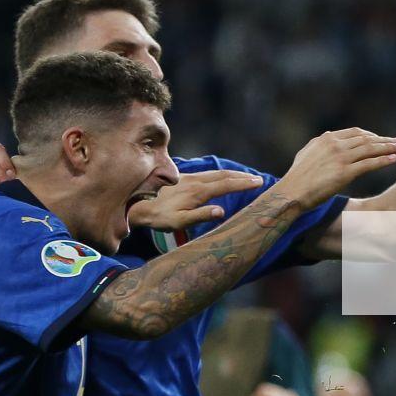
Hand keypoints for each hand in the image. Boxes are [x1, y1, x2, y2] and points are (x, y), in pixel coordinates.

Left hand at [128, 169, 262, 232]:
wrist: (136, 203)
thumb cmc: (159, 217)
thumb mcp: (179, 222)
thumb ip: (201, 216)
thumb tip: (221, 211)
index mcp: (198, 191)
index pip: (226, 185)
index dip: (244, 184)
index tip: (258, 182)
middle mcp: (196, 181)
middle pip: (224, 175)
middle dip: (242, 177)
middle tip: (258, 179)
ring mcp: (189, 177)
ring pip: (216, 173)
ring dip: (233, 174)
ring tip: (245, 176)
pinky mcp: (183, 177)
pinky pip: (208, 173)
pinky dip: (221, 174)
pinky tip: (222, 176)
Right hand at [283, 128, 395, 207]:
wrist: (292, 191)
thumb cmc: (298, 176)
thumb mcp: (307, 153)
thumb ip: (320, 144)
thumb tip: (328, 137)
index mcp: (327, 138)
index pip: (355, 133)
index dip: (370, 135)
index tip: (380, 139)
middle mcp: (335, 145)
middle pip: (366, 139)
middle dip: (383, 140)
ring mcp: (341, 158)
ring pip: (370, 149)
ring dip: (387, 147)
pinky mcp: (345, 173)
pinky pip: (369, 164)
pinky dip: (383, 160)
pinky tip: (393, 159)